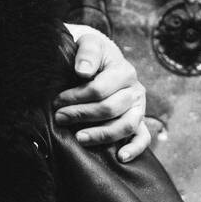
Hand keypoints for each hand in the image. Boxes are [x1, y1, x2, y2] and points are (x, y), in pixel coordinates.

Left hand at [53, 24, 149, 161]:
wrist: (103, 63)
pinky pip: (143, 138)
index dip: (76, 98)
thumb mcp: (89, 44)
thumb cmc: (93, 56)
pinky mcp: (139, 121)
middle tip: (60, 118)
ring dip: (100, 134)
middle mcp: (135, 90)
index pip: (99, 89)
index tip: (57, 102)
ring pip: (125, 126)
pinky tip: (120, 157)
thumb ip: (87, 53)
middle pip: (110, 109)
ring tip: (79, 138)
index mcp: (124, 71)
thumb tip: (82, 72)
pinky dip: (134, 149)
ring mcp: (139, 108)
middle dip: (81, 115)